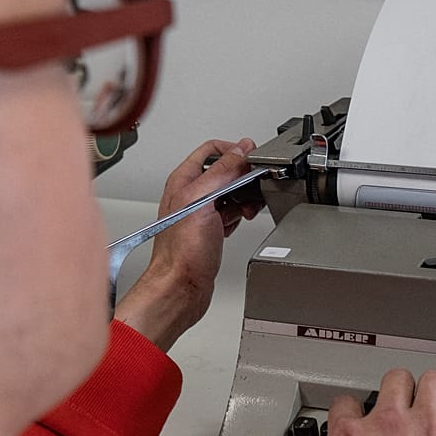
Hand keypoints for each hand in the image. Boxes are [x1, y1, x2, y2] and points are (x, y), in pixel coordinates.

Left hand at [114, 138, 262, 350]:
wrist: (182, 286)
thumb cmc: (182, 251)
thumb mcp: (203, 201)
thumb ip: (222, 172)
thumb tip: (241, 150)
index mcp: (184, 180)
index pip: (210, 149)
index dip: (234, 149)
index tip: (253, 157)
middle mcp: (190, 194)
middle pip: (224, 171)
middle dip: (243, 177)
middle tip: (254, 187)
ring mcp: (200, 212)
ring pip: (230, 192)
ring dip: (244, 198)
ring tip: (247, 209)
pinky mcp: (210, 229)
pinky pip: (230, 212)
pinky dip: (239, 215)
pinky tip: (239, 222)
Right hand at [276, 370, 435, 435]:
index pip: (343, 404)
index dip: (349, 414)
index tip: (353, 427)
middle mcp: (389, 425)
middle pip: (392, 381)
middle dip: (395, 392)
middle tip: (398, 411)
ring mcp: (430, 427)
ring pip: (433, 380)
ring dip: (434, 390)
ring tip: (434, 405)